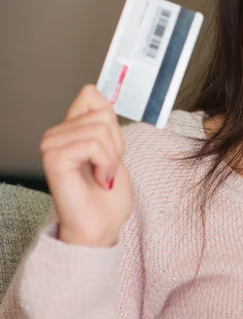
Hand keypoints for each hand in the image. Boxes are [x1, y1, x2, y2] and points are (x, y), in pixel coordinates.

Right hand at [40, 85, 133, 246]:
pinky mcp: (53, 158)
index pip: (90, 94)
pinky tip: (99, 180)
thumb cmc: (108, 196)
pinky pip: (92, 144)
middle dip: (115, 144)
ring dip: (111, 158)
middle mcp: (56, 135)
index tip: (111, 150)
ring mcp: (51, 146)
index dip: (112, 120)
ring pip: (99, 130)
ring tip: (103, 176)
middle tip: (107, 169)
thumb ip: (104, 121)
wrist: (102, 227)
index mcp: (70, 130)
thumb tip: (95, 91)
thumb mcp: (114, 148)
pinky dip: (105, 164)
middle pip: (102, 114)